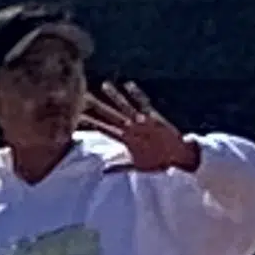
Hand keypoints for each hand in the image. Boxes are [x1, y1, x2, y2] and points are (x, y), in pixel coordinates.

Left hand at [82, 82, 199, 173]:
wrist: (178, 157)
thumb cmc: (157, 162)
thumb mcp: (136, 165)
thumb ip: (120, 166)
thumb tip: (103, 170)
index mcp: (125, 139)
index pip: (104, 129)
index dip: (91, 123)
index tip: (76, 117)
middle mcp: (131, 128)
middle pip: (111, 114)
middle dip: (97, 106)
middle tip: (82, 96)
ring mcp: (141, 121)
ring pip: (125, 106)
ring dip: (115, 96)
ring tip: (104, 85)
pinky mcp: (154, 118)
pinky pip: (144, 104)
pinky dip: (137, 95)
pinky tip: (129, 85)